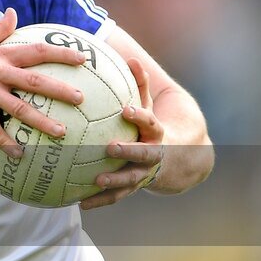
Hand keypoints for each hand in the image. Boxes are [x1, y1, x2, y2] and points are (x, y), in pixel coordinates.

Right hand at [0, 8, 85, 156]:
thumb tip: (12, 11)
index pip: (35, 51)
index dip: (60, 54)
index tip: (83, 59)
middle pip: (34, 80)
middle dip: (60, 90)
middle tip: (81, 99)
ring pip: (19, 108)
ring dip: (42, 122)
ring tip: (62, 133)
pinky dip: (7, 143)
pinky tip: (20, 154)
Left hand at [80, 58, 163, 209]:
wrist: (180, 161)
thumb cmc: (154, 127)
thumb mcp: (150, 106)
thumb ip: (140, 85)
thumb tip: (130, 57)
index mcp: (157, 134)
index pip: (150, 123)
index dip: (140, 116)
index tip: (127, 110)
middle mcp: (154, 155)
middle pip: (144, 154)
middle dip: (129, 151)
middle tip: (111, 148)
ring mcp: (145, 173)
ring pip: (131, 179)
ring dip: (114, 181)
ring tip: (96, 180)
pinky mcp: (135, 187)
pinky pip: (117, 196)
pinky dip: (100, 200)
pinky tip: (81, 203)